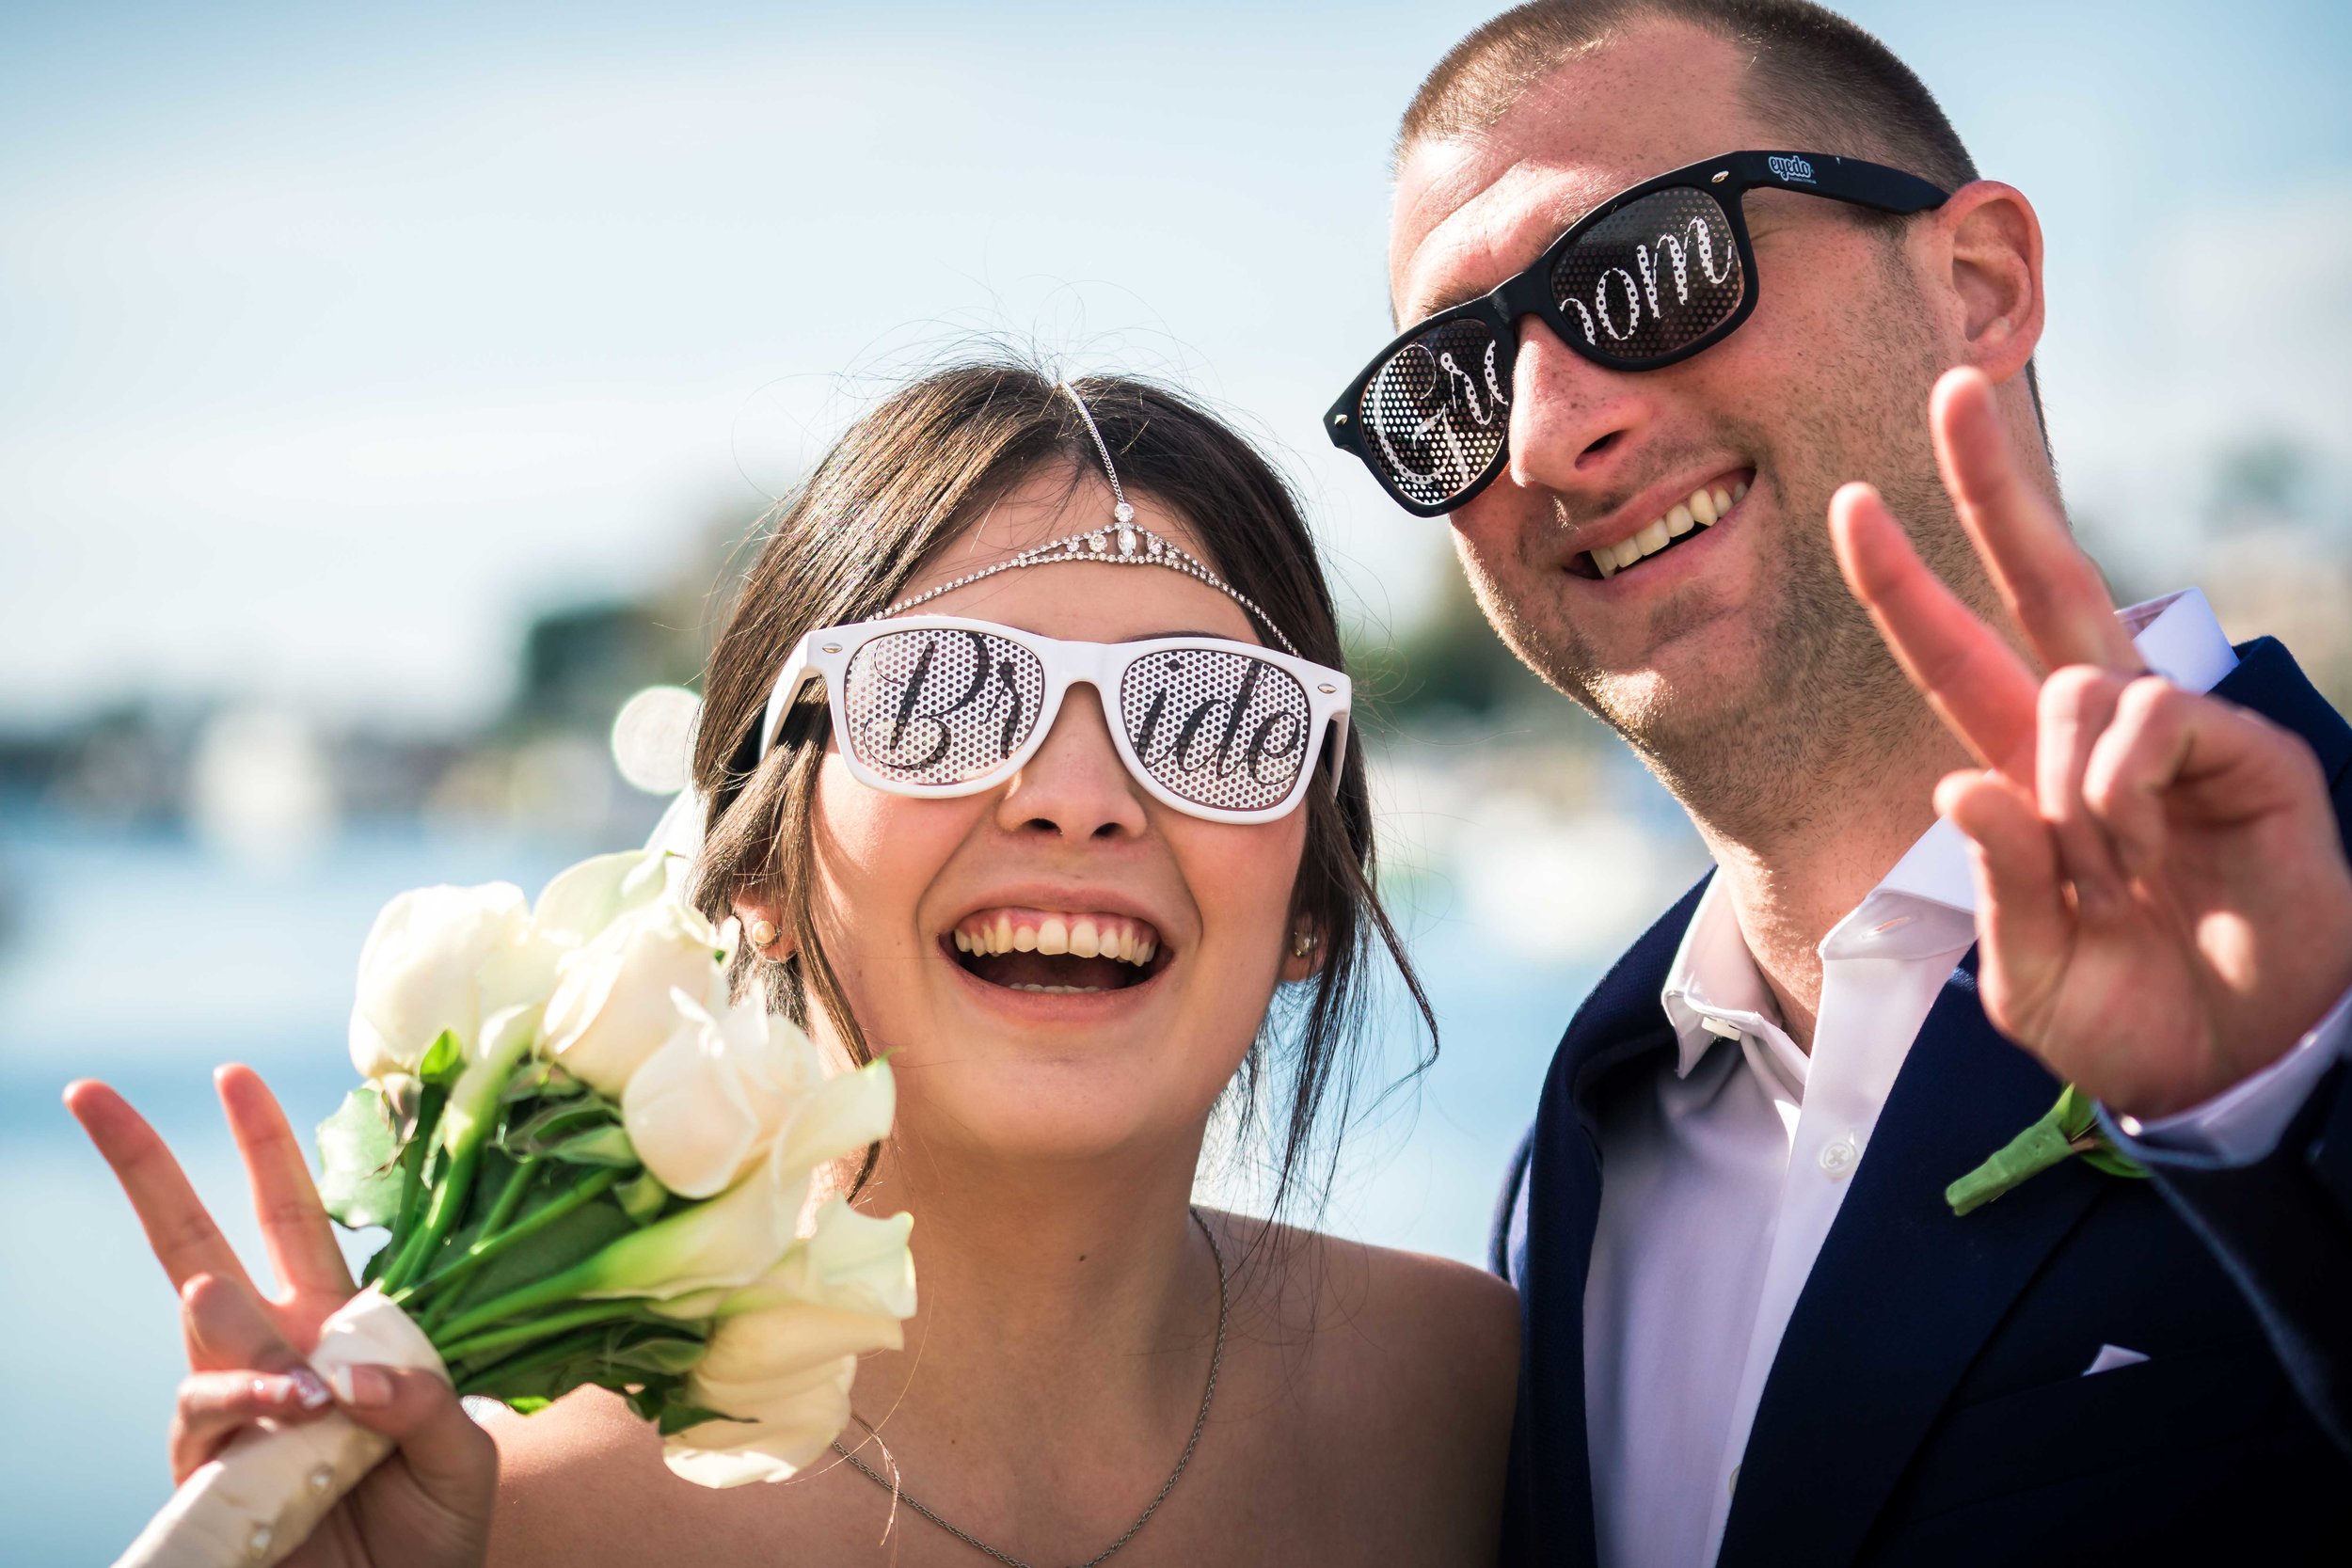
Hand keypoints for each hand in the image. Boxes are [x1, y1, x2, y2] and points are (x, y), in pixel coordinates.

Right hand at [66, 1068, 495, 1567]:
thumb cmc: (433, 1535)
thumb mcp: (463, 1455)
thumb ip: (425, 1401)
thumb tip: (347, 1376)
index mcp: (339, 1329)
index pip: (293, 1220)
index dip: (266, 1150)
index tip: (234, 1076)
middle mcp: (275, 1355)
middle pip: (195, 1241)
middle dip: (147, 1166)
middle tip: (93, 1092)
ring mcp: (232, 1408)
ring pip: (204, 1327)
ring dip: (248, 1339)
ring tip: (304, 1393)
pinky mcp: (203, 1466)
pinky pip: (209, 1408)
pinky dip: (253, 1405)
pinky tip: (296, 1414)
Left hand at [1829, 366, 2351, 1119]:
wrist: (2235, 1066)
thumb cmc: (2126, 1015)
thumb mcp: (2031, 972)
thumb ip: (1996, 886)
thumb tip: (1961, 784)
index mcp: (2028, 769)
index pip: (1953, 654)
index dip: (1905, 581)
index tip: (1849, 502)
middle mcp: (2096, 732)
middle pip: (2040, 578)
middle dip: (1991, 485)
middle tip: (1952, 388)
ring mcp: (2174, 733)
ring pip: (2079, 673)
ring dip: (2066, 777)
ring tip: (2107, 869)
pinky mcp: (2247, 751)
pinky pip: (2151, 720)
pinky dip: (2124, 783)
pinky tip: (2143, 843)